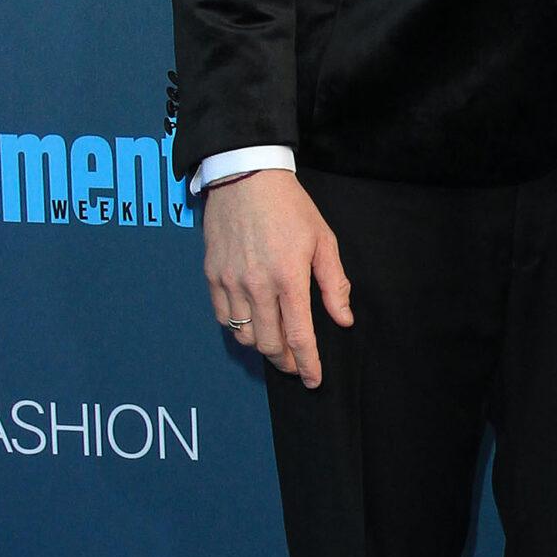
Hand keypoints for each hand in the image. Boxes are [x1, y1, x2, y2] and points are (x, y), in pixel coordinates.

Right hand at [203, 170, 351, 388]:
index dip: (307, 364)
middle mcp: (257, 285)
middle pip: (269, 344)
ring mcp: (231, 281)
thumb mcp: (323, 240)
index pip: (299, 336)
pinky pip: (223, 317)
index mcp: (289, 277)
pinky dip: (238, 328)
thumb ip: (334, 283)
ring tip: (276, 344)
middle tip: (296, 364)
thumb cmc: (290, 207)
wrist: (245, 176)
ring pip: (245, 335)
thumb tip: (343, 319)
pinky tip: (252, 324)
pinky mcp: (212, 275)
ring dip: (262, 347)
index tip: (313, 380)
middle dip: (286, 361)